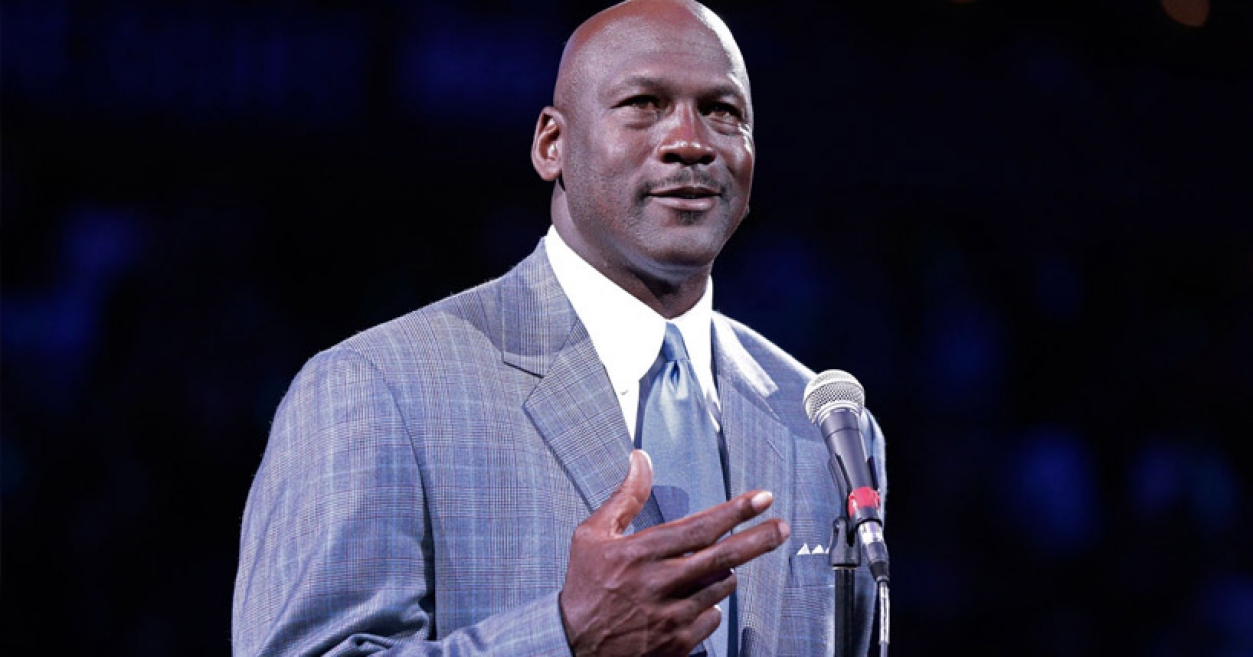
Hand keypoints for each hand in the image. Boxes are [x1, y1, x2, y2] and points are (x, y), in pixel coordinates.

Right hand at [558, 450, 789, 655]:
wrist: (572, 646)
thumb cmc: (584, 588)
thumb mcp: (592, 535)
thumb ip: (624, 497)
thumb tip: (640, 461)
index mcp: (640, 553)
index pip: (699, 527)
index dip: (735, 511)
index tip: (761, 499)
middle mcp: (659, 584)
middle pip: (723, 558)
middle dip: (758, 539)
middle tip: (780, 527)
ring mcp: (671, 617)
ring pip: (720, 587)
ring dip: (720, 575)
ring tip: (700, 572)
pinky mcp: (677, 643)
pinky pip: (712, 618)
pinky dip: (707, 607)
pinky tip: (686, 602)